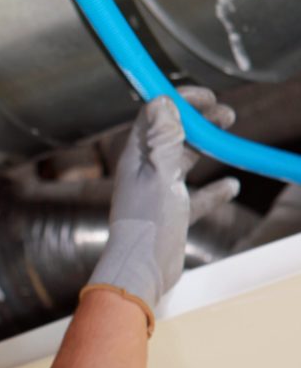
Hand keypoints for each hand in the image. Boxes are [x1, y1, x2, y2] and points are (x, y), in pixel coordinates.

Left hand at [87, 86, 239, 309]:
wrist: (141, 270)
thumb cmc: (148, 223)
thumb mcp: (160, 174)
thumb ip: (163, 139)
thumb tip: (161, 101)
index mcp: (136, 158)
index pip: (154, 117)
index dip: (179, 102)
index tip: (206, 97)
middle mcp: (144, 172)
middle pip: (171, 136)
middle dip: (198, 121)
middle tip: (226, 114)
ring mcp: (156, 193)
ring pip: (183, 162)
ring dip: (206, 147)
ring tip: (228, 134)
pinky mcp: (170, 215)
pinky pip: (193, 197)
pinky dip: (212, 190)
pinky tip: (231, 186)